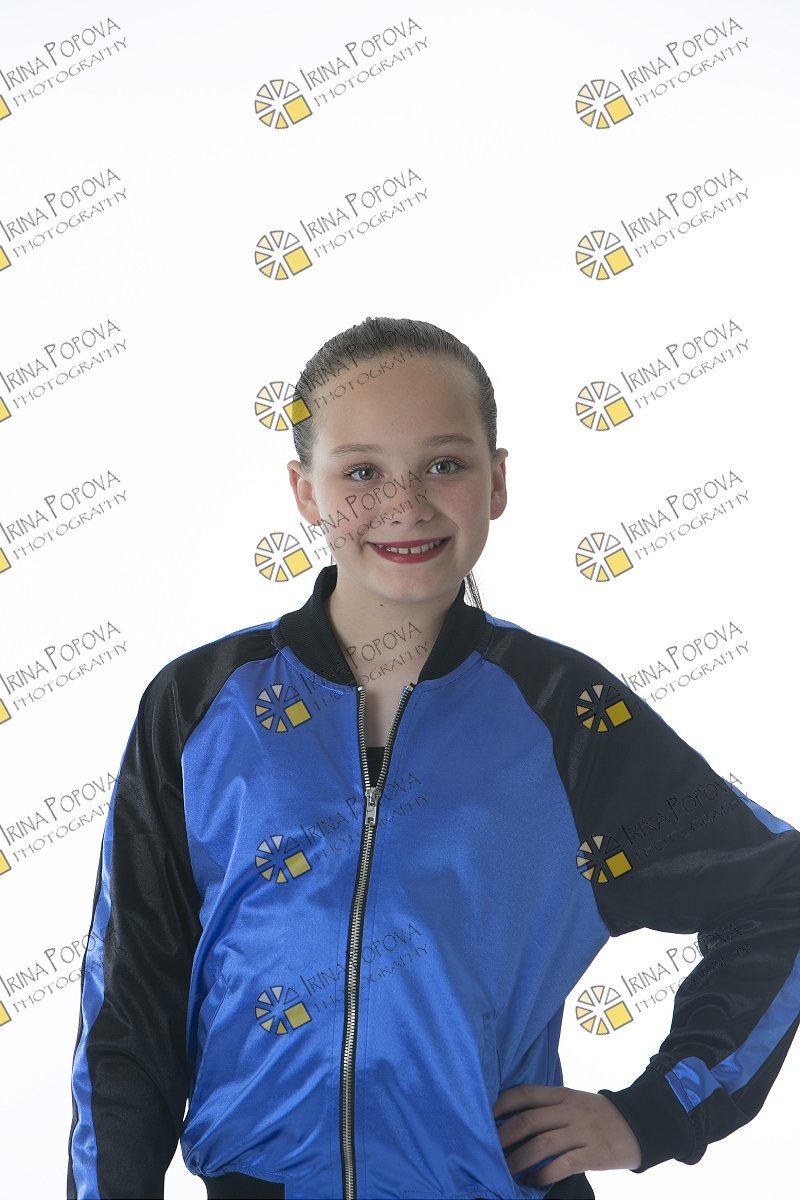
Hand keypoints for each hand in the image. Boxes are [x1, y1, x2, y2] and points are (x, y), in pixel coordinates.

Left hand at [492, 1084, 641, 1186]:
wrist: (638, 1125)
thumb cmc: (597, 1115)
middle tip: (490, 1149)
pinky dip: (546, 1173)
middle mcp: (570, 1110)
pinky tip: (535, 1181)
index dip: (503, 1104)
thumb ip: (549, 1106)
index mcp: (562, 1095)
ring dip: (520, 1158)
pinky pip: (564, 1164)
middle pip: (530, 1120)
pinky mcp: (595, 1153)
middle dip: (506, 1136)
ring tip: (506, 1171)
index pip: (526, 1093)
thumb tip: (513, 1118)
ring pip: (543, 1143)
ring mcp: (583, 1131)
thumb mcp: (573, 1101)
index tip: (485, 1116)